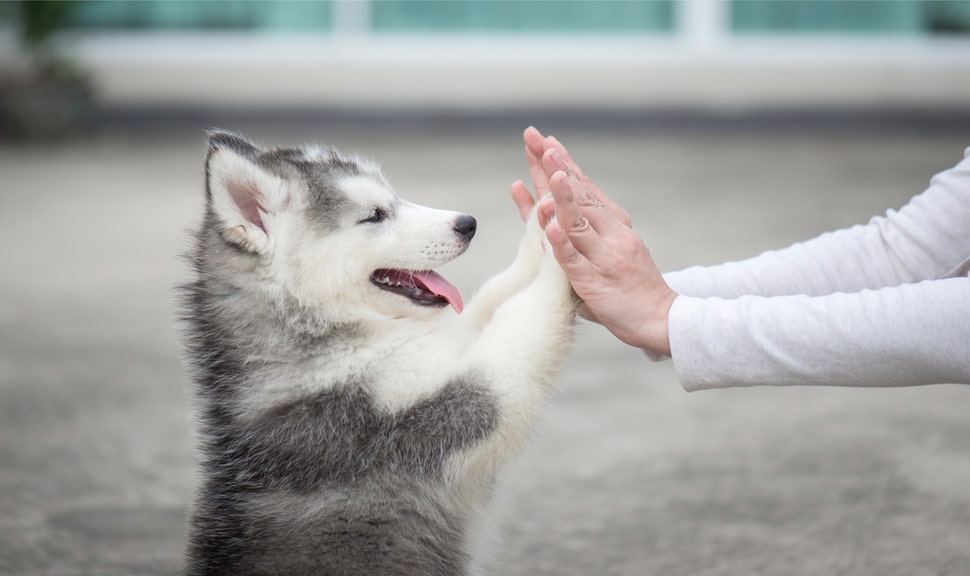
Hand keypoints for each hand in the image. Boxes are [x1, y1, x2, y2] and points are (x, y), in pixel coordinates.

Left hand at [510, 127, 677, 356]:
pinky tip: (550, 228)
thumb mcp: (611, 251)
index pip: (584, 188)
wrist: (662, 319)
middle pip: (579, 195)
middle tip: (538, 139)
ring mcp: (604, 257)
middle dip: (556, 166)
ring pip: (579, 222)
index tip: (547, 141)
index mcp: (613, 224)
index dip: (564, 164)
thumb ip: (585, 234)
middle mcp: (611, 234)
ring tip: (550, 170)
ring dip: (563, 196)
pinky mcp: (595, 282)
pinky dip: (562, 244)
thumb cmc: (631, 287)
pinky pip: (575, 261)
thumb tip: (554, 217)